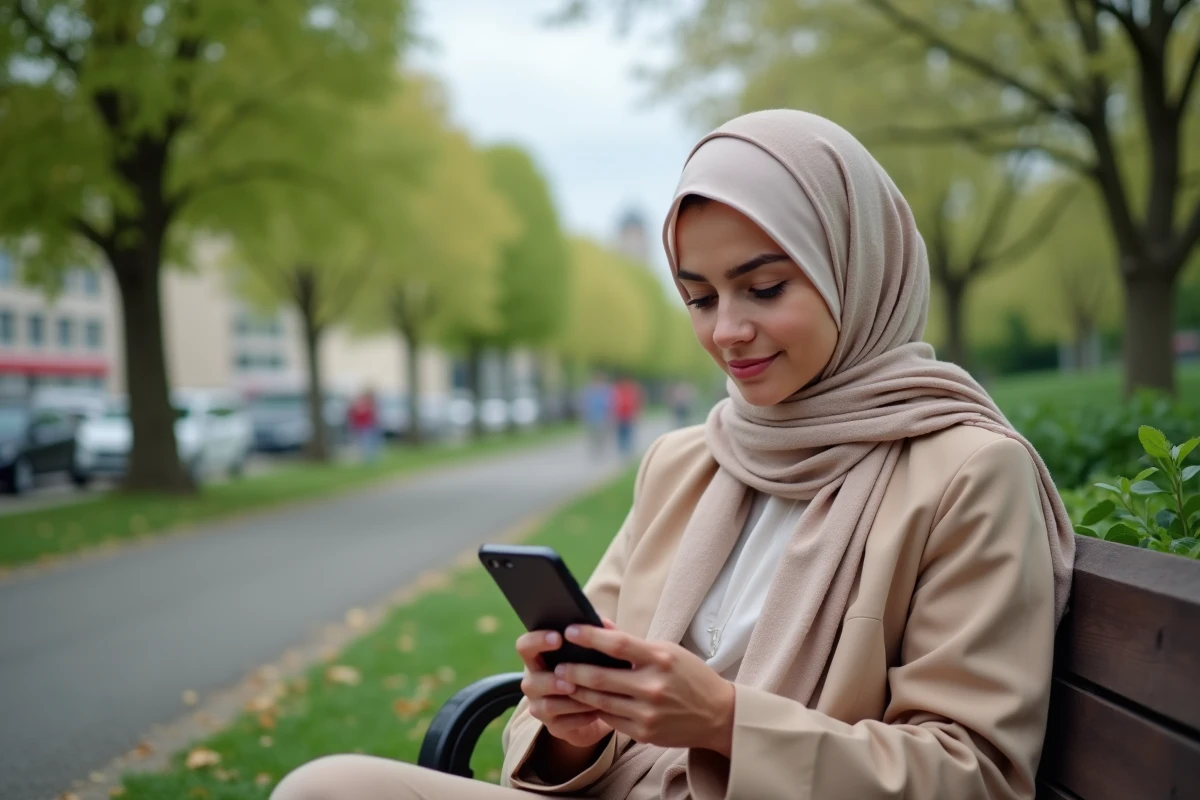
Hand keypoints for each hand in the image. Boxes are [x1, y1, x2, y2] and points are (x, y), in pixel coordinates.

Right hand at [515, 623, 614, 747]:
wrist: (594, 709)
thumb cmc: (590, 672)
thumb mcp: (593, 654)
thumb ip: (596, 636)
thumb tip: (604, 622)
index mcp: (539, 659)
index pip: (525, 646)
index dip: (537, 641)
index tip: (559, 638)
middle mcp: (534, 683)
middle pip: (529, 682)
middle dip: (551, 681)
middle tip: (570, 681)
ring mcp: (540, 706)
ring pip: (547, 705)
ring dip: (572, 701)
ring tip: (593, 697)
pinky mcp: (553, 727)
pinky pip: (563, 724)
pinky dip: (582, 717)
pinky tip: (597, 711)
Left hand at [554, 624, 735, 755]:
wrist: (718, 715)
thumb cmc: (690, 676)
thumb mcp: (667, 651)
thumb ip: (633, 642)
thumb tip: (601, 626)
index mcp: (660, 658)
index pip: (617, 644)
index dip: (590, 636)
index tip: (569, 630)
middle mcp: (653, 686)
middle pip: (601, 678)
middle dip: (573, 671)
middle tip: (557, 665)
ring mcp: (647, 713)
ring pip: (600, 702)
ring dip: (578, 692)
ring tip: (563, 683)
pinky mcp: (644, 733)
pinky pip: (611, 720)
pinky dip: (596, 709)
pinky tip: (585, 702)